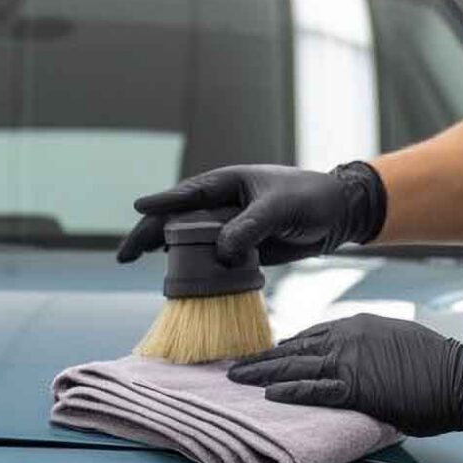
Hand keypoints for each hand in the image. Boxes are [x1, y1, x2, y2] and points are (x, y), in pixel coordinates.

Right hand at [115, 162, 386, 266]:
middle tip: (125, 253)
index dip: (162, 202)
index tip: (138, 207)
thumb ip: (249, 228)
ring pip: (188, 240)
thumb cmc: (310, 198)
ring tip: (134, 261)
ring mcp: (228, 227)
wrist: (337, 214)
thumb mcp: (279, 209)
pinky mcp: (239, 249)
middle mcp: (222, 204)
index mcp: (228, 183)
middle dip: (149, 232)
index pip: (188, 193)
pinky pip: (209, 260)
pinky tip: (173, 279)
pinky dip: (191, 269)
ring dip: (163, 251)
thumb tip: (219, 252)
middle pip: (177, 219)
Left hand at [227, 314, 462, 436]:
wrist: (459, 375)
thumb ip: (369, 348)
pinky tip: (268, 395)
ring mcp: (348, 362)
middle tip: (236, 366)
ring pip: (294, 367)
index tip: (268, 355)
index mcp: (357, 325)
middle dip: (263, 359)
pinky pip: (312, 390)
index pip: (310, 335)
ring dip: (262, 374)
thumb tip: (357, 363)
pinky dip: (288, 392)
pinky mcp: (354, 387)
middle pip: (294, 349)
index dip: (285, 348)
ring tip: (237, 380)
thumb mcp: (396, 341)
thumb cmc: (437, 363)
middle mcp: (346, 338)